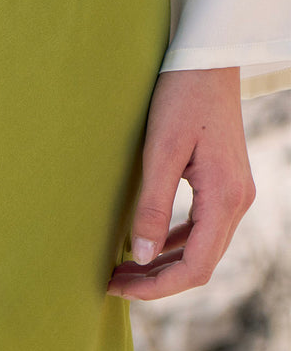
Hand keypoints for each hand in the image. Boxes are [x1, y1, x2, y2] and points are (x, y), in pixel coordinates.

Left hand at [107, 66, 255, 299]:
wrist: (206, 62)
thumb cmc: (181, 98)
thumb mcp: (159, 151)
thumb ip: (151, 206)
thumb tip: (140, 256)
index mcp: (225, 198)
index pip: (195, 268)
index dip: (156, 287)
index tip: (117, 289)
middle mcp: (238, 202)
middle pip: (200, 265)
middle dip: (156, 280)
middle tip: (112, 283)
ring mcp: (235, 194)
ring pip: (202, 249)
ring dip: (163, 264)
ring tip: (122, 268)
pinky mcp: (226, 184)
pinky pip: (203, 228)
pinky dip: (174, 242)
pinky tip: (145, 243)